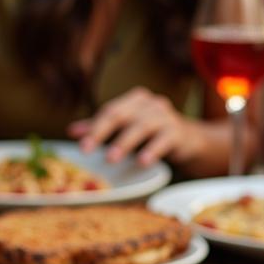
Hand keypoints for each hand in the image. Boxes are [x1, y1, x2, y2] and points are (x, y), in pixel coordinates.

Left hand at [68, 87, 194, 165]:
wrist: (191, 141)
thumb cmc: (154, 133)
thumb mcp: (128, 128)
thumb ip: (102, 128)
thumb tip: (72, 131)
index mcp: (135, 100)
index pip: (110, 111)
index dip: (93, 128)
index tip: (81, 147)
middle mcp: (150, 104)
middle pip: (121, 115)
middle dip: (102, 132)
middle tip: (87, 150)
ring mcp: (165, 116)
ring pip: (142, 127)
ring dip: (124, 143)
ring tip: (111, 159)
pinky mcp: (179, 132)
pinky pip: (164, 140)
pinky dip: (152, 150)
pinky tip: (142, 162)